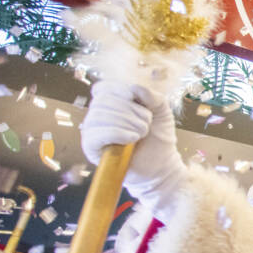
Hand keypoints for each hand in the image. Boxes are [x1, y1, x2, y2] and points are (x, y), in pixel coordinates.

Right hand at [80, 81, 186, 218]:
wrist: (161, 165)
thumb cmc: (158, 136)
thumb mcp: (162, 111)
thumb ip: (153, 96)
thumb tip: (135, 88)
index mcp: (110, 103)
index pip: (103, 88)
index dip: (120, 90)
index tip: (138, 100)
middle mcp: (97, 115)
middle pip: (103, 101)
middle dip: (130, 110)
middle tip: (146, 124)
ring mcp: (92, 131)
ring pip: (99, 115)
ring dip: (127, 122)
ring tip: (142, 132)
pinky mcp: (91, 148)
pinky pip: (94, 134)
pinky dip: (117, 133)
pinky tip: (132, 139)